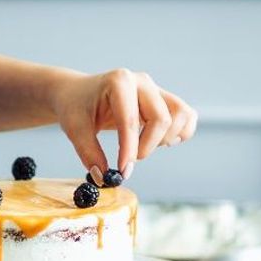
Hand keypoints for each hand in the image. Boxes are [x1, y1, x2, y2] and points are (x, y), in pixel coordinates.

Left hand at [50, 69, 196, 180]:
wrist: (78, 93)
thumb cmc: (76, 107)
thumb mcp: (74, 129)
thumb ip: (89, 153)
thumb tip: (103, 178)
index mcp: (118, 82)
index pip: (130, 120)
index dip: (129, 150)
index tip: (124, 171)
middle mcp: (141, 82)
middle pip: (162, 119)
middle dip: (147, 147)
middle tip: (128, 160)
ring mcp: (156, 89)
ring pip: (180, 115)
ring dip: (166, 139)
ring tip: (144, 145)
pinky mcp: (164, 99)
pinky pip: (186, 115)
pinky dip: (180, 132)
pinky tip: (159, 140)